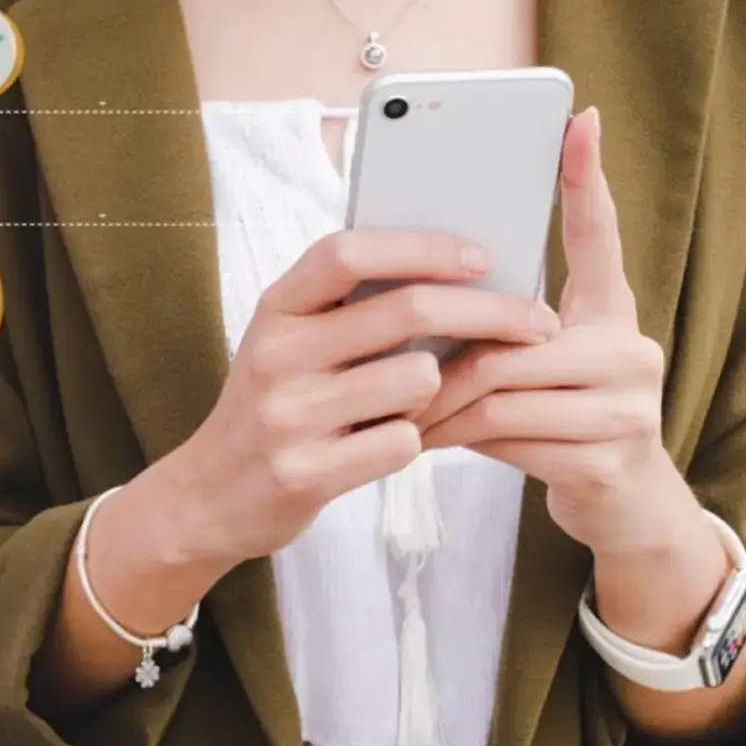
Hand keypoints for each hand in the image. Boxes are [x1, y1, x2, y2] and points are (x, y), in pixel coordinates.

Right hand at [39, 227, 558, 707]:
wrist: (207, 497)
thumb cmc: (272, 407)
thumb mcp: (288, 343)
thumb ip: (347, 308)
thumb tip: (456, 267)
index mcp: (275, 309)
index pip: (349, 253)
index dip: (422, 248)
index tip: (483, 256)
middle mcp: (275, 355)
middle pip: (407, 311)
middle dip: (489, 313)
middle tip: (538, 322)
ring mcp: (288, 416)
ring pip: (417, 381)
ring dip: (439, 393)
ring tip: (412, 405)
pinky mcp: (305, 473)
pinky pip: (403, 444)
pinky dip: (411, 443)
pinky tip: (385, 445)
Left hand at [417, 108, 701, 556]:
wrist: (622, 509)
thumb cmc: (557, 424)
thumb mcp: (535, 369)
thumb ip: (498, 331)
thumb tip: (415, 291)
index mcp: (613, 313)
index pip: (600, 237)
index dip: (588, 179)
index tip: (577, 120)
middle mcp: (632, 348)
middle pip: (511, 333)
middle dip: (441, 358)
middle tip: (387, 368)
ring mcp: (628, 406)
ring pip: (500, 389)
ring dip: (437, 404)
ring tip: (401, 412)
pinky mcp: (608, 460)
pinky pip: (506, 437)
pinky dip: (453, 440)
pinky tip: (426, 442)